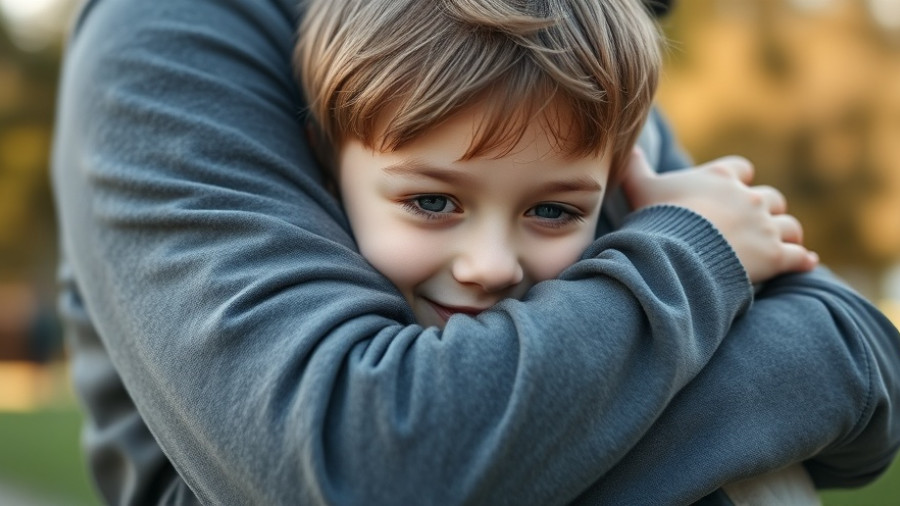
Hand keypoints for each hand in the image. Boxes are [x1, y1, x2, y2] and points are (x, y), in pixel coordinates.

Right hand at [621, 149, 818, 283]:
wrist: (675, 254)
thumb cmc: (657, 219)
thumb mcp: (640, 188)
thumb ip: (636, 167)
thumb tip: (629, 148)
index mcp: (722, 177)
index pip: (741, 170)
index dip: (738, 181)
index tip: (732, 192)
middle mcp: (750, 197)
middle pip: (771, 198)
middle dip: (765, 210)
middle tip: (755, 225)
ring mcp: (765, 227)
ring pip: (789, 226)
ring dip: (786, 234)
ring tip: (782, 244)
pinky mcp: (775, 257)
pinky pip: (798, 257)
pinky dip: (802, 260)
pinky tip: (805, 262)